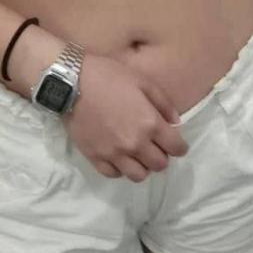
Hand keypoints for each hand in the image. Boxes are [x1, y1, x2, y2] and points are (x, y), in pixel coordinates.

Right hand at [63, 52, 188, 182]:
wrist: (72, 82)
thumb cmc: (109, 76)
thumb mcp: (142, 80)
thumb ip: (163, 102)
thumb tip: (175, 122)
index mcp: (150, 124)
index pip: (175, 148)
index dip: (180, 147)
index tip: (177, 143)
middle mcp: (135, 144)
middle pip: (159, 165)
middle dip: (162, 156)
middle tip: (156, 146)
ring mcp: (114, 154)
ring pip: (138, 176)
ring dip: (143, 166)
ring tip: (138, 153)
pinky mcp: (96, 158)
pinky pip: (114, 175)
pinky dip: (120, 169)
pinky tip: (119, 156)